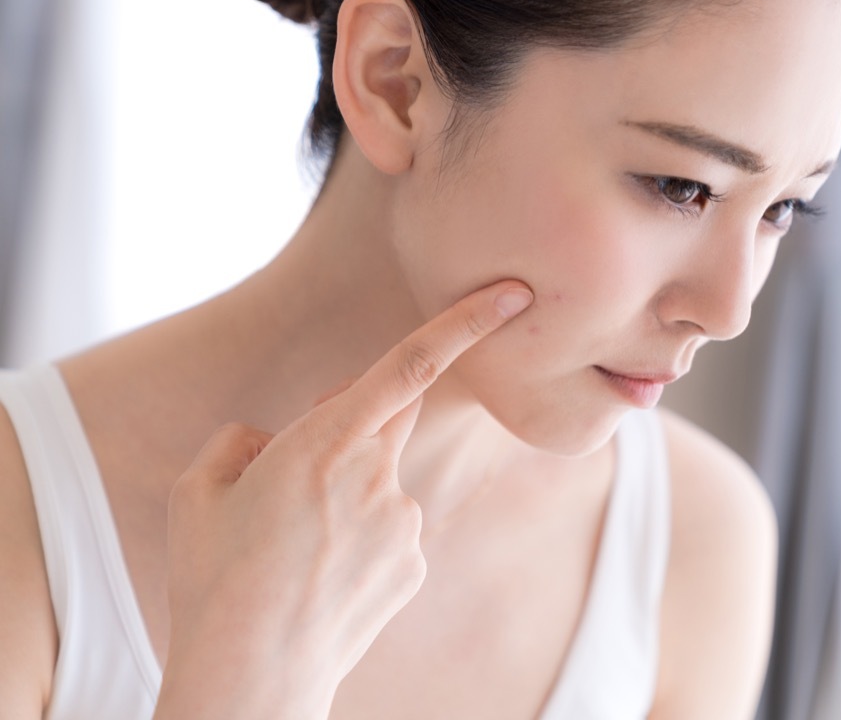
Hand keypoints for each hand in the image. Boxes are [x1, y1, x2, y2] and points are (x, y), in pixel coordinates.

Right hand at [155, 280, 533, 718]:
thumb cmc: (215, 577)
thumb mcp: (198, 491)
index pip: (411, 364)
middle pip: (394, 413)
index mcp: (325, 439)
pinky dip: (361, 537)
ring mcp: (403, 519)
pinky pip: (389, 527)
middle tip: (303, 466)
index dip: (466, 322)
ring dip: (349, 494)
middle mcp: (378, 472)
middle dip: (359, 418)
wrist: (252, 673)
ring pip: (382, 479)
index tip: (515, 295)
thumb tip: (274, 440)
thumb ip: (240, 442)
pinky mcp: (413, 560)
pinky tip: (322, 574)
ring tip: (295, 549)